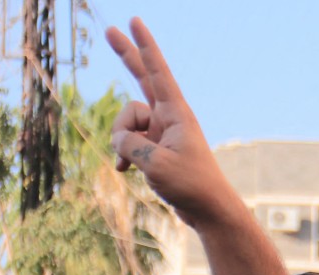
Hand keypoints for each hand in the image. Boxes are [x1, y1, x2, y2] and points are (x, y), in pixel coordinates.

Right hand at [106, 18, 240, 227]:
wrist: (208, 210)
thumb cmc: (190, 185)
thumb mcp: (155, 164)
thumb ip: (130, 145)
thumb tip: (117, 140)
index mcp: (176, 114)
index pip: (157, 72)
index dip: (144, 46)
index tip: (134, 21)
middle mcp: (168, 117)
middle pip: (142, 79)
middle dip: (126, 56)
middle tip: (109, 31)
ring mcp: (160, 132)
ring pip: (126, 123)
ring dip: (121, 142)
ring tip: (133, 164)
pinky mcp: (155, 148)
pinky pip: (128, 142)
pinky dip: (123, 154)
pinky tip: (123, 171)